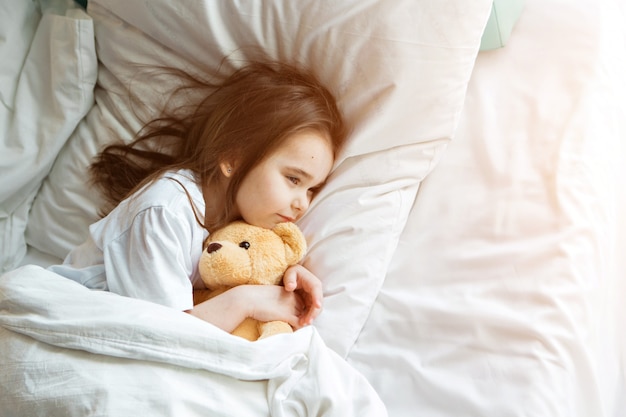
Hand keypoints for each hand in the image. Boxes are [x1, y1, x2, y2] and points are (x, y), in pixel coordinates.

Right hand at [188, 285, 303, 331]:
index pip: (301, 304)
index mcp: (290, 292)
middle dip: (301, 319)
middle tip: (295, 327)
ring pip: (303, 319)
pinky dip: (296, 330)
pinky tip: (290, 332)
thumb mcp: (273, 296)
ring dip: (299, 325)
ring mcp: (293, 306)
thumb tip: (281, 311)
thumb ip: (281, 302)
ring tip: (293, 331)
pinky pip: (299, 325)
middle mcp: (294, 298)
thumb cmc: (256, 299)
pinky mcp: (288, 315)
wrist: (248, 299)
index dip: (298, 312)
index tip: (293, 319)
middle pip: (304, 311)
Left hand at [282, 264, 322, 326]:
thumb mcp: (290, 273)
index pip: (317, 291)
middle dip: (313, 313)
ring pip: (315, 310)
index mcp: (313, 283)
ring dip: (310, 317)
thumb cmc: (292, 273)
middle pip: (318, 304)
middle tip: (306, 321)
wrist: (293, 276)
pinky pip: (310, 312)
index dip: (317, 298)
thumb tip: (290, 287)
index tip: (317, 306)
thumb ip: (290, 279)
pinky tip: (300, 323)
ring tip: (302, 324)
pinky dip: (307, 317)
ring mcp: (314, 298)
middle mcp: (316, 292)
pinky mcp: (310, 303)